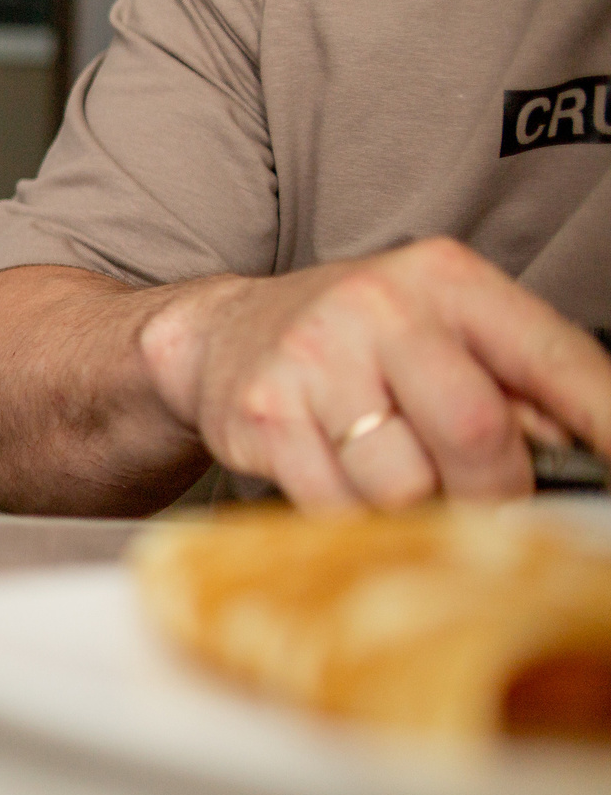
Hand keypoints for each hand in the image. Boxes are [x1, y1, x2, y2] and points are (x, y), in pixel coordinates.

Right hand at [139, 237, 610, 508]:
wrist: (221, 333)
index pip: (552, 356)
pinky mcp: (263, 415)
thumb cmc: (355, 341)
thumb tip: (587, 460)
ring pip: (404, 486)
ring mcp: (313, 360)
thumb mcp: (443, 332)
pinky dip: (352, 514)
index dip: (605, 421)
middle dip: (495, 490)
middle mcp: (378, 308)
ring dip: (413, 506)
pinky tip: (342, 478)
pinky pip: (335, 507)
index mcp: (446, 280)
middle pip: (476, 432)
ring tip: (393, 475)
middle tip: (486, 500)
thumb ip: (518, 388)